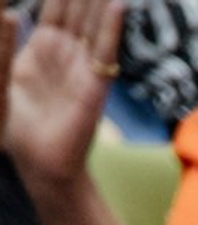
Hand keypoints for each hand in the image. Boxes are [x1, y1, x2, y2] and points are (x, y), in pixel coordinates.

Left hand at [2, 0, 122, 198]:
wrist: (39, 165)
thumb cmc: (16, 127)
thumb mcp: (1, 76)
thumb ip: (3, 47)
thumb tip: (10, 10)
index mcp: (42, 48)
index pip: (54, 5)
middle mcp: (65, 54)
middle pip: (76, 7)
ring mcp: (82, 69)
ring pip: (92, 23)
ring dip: (98, 0)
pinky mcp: (94, 88)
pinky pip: (105, 53)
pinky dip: (111, 29)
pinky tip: (116, 6)